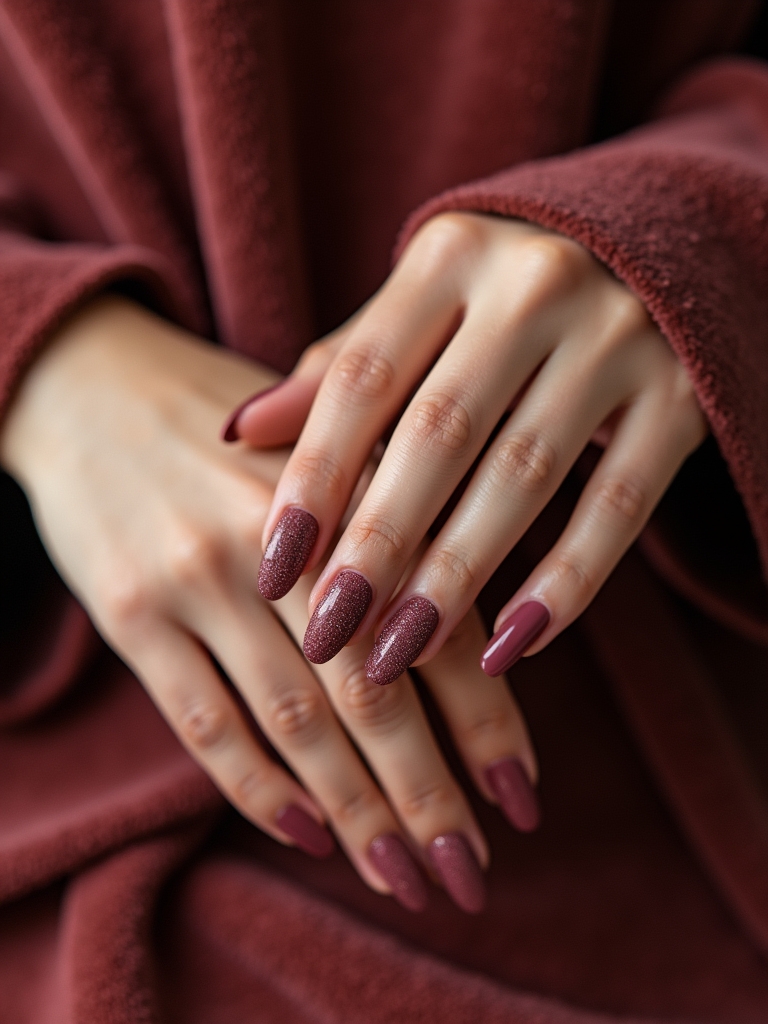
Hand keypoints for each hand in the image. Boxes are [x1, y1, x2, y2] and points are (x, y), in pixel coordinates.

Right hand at [0, 295, 539, 913]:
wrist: (93, 386)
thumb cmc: (237, 428)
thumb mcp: (331, 442)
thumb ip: (402, 521)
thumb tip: (491, 640)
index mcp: (353, 487)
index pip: (441, 625)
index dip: (488, 722)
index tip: (522, 800)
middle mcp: (284, 539)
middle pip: (372, 691)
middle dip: (428, 795)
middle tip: (468, 873)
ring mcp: (199, 577)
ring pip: (296, 722)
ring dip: (355, 813)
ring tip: (402, 876)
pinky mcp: (129, 612)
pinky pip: (204, 723)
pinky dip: (258, 789)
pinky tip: (305, 833)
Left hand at [249, 214, 706, 681]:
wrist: (656, 242)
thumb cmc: (499, 296)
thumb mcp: (422, 305)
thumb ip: (341, 366)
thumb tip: (243, 433)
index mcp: (451, 254)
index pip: (363, 375)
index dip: (314, 475)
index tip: (272, 568)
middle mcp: (536, 284)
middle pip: (438, 432)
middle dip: (377, 542)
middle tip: (329, 633)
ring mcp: (619, 336)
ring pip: (523, 476)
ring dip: (456, 576)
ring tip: (399, 652)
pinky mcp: (680, 398)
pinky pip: (620, 505)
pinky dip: (566, 582)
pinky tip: (511, 647)